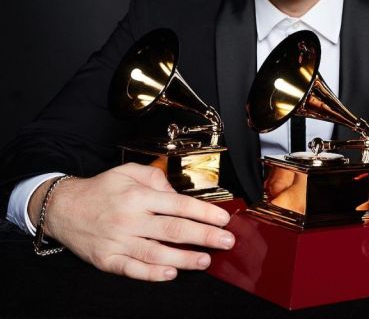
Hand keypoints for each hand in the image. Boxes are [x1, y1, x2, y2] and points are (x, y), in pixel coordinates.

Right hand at [34, 163, 234, 280]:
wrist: (64, 208)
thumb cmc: (101, 189)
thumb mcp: (129, 172)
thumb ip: (156, 178)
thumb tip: (177, 194)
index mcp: (138, 196)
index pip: (179, 205)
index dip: (204, 213)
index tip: (223, 219)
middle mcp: (130, 219)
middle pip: (174, 230)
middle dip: (204, 236)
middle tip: (226, 241)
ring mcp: (119, 242)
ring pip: (157, 253)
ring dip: (185, 259)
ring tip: (206, 261)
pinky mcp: (108, 260)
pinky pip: (134, 270)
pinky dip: (153, 273)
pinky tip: (172, 273)